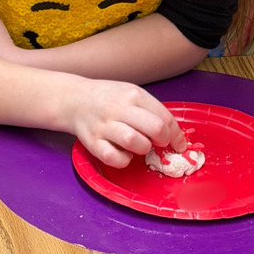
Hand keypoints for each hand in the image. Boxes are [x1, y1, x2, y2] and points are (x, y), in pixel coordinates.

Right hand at [67, 78, 186, 167]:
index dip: (176, 134)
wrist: (74, 99)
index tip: (179, 144)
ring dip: (144, 148)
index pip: (165, 116)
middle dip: (163, 140)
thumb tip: (174, 133)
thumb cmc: (108, 98)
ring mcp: (105, 126)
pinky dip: (123, 160)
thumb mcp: (130, 93)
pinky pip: (114, 158)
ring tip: (139, 145)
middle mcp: (119, 108)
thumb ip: (150, 109)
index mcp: (133, 94)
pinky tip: (123, 153)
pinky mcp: (92, 142)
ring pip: (136, 142)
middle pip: (155, 128)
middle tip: (160, 143)